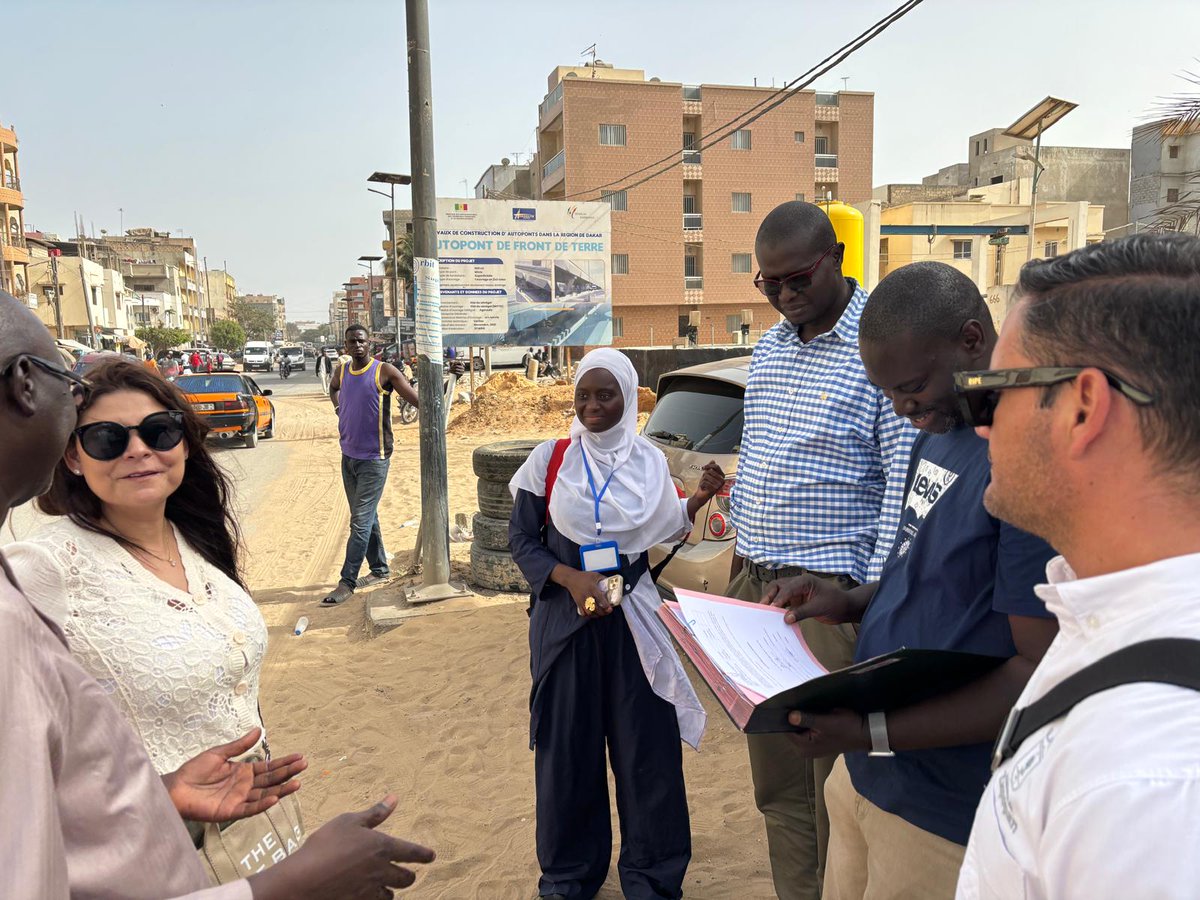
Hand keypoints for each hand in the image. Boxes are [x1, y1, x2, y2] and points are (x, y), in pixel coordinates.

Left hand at [162, 728, 306, 822]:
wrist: (176, 788)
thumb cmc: (194, 770)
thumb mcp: (219, 753)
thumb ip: (240, 745)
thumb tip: (259, 730)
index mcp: (243, 772)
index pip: (269, 767)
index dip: (284, 762)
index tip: (299, 757)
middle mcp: (245, 786)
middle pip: (271, 779)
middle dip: (288, 773)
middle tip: (304, 766)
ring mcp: (239, 799)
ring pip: (265, 794)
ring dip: (281, 790)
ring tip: (297, 783)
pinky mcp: (230, 812)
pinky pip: (250, 809)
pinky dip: (262, 804)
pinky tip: (274, 798)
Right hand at [248, 795, 435, 899]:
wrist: (304, 880)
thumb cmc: (325, 845)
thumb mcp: (349, 822)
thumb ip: (375, 813)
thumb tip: (394, 798)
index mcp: (383, 847)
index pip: (413, 852)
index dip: (424, 855)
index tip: (431, 856)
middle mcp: (382, 871)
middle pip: (406, 879)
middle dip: (407, 876)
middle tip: (405, 873)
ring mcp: (371, 891)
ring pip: (390, 895)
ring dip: (389, 890)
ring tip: (383, 886)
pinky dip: (374, 899)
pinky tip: (366, 895)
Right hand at [564, 568, 611, 617]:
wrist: (571, 578)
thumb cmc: (584, 576)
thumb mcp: (595, 575)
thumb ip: (603, 578)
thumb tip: (612, 582)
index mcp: (592, 588)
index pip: (600, 598)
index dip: (605, 605)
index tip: (610, 608)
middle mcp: (587, 595)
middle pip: (595, 608)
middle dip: (602, 612)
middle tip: (607, 611)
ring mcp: (582, 600)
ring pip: (589, 612)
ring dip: (596, 614)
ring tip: (600, 613)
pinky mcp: (578, 603)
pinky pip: (583, 613)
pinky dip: (588, 615)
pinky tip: (592, 613)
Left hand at [692, 461, 726, 505]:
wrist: (701, 495)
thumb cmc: (705, 485)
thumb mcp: (707, 474)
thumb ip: (710, 468)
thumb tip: (713, 460)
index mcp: (722, 476)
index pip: (716, 466)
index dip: (708, 466)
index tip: (703, 468)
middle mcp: (722, 480)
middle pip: (711, 471)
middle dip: (705, 475)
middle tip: (704, 480)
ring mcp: (719, 485)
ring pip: (707, 476)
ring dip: (703, 480)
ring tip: (704, 485)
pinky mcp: (715, 489)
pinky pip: (705, 482)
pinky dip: (702, 485)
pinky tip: (704, 488)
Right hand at [764, 574, 853, 624]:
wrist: (845, 608)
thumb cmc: (836, 604)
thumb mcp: (819, 608)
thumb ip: (802, 612)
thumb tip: (786, 619)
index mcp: (805, 581)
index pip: (787, 588)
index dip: (778, 598)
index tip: (771, 608)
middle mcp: (798, 584)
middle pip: (778, 586)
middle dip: (769, 596)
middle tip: (762, 608)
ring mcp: (797, 591)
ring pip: (779, 593)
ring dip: (772, 602)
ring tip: (765, 613)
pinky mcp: (797, 600)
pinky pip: (784, 603)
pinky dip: (779, 608)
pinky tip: (774, 617)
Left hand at [786, 709, 869, 756]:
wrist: (865, 732)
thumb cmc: (847, 728)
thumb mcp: (826, 722)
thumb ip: (807, 719)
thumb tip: (789, 716)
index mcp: (804, 748)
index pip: (786, 730)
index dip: (786, 716)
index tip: (786, 703)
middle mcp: (805, 749)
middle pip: (792, 728)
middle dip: (795, 716)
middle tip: (796, 700)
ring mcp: (812, 745)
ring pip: (800, 726)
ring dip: (802, 716)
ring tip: (804, 703)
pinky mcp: (818, 739)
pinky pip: (808, 727)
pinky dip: (809, 719)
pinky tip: (813, 709)